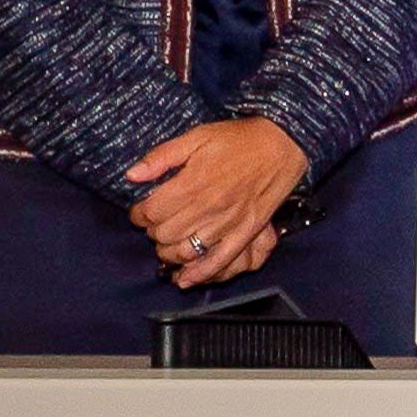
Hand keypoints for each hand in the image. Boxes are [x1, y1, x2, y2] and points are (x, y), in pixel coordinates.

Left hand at [126, 117, 309, 288]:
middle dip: (153, 231)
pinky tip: (186, 279)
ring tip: (169, 241)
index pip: (150, 212)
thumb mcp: (197, 137)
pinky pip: (221, 260)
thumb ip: (162, 157)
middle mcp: (208, 207)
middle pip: (164, 234)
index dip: (139, 213)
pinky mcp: (247, 231)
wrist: (283, 143)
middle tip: (158, 222)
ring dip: (170, 251)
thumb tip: (132, 175)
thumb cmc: (239, 139)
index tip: (141, 210)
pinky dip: (201, 273)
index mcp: (193, 183)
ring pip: (185, 251)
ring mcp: (228, 222)